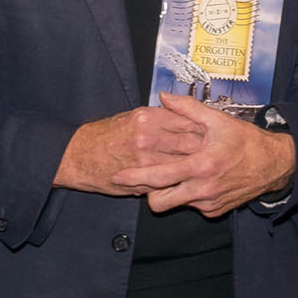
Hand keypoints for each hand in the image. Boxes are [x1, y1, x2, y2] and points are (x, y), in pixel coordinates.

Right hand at [54, 106, 206, 195]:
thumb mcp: (134, 116)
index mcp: (149, 117)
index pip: (189, 121)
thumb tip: (188, 118)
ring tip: (209, 167)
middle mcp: (149, 137)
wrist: (78, 155)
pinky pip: (168, 181)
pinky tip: (189, 180)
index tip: (216, 133)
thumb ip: (162, 117)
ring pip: (183, 164)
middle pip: (192, 142)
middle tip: (219, 152)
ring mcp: (146, 159)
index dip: (206, 128)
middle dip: (208, 149)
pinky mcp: (141, 179)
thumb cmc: (106, 135)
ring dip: (197, 167)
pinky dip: (180, 181)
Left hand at [112, 94, 297, 218]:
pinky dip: (190, 195)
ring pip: (176, 204)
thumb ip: (189, 109)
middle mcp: (204, 189)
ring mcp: (210, 203)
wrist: (275, 165)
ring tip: (178, 174)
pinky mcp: (216, 211)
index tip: (119, 174)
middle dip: (147, 193)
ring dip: (171, 192)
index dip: (135, 177)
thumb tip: (164, 97)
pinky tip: (199, 181)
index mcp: (202, 165)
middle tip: (144, 179)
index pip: (159, 177)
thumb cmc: (246, 141)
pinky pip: (192, 206)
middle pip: (160, 202)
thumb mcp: (219, 120)